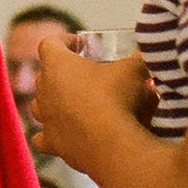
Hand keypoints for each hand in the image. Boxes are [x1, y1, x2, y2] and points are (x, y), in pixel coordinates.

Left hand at [29, 39, 152, 179]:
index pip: (49, 43)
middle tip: (85, 74)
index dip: (64, 41)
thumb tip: (147, 52)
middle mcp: (44, 91)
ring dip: (54, 101)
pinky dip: (51, 135)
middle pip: (44, 74)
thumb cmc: (118, 98)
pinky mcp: (52, 144)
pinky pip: (41, 139)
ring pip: (39, 105)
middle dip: (62, 72)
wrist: (114, 146)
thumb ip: (138, 58)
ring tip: (74, 102)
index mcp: (57, 65)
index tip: (80, 45)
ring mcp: (46, 119)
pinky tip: (63, 134)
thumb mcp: (134, 70)